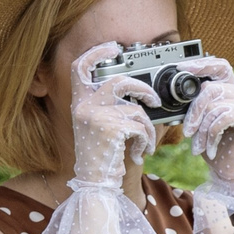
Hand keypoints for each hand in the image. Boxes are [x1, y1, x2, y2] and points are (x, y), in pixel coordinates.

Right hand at [67, 41, 157, 192]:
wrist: (99, 186)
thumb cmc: (106, 158)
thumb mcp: (104, 128)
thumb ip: (116, 106)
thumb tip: (145, 90)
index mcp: (80, 104)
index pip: (79, 68)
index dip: (95, 53)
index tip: (112, 47)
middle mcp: (83, 107)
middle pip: (119, 82)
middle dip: (143, 89)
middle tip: (153, 100)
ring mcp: (95, 116)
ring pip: (136, 108)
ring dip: (148, 127)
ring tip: (145, 141)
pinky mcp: (110, 128)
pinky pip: (140, 124)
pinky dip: (146, 140)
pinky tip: (140, 152)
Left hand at [184, 58, 233, 224]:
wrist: (233, 175)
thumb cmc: (216, 150)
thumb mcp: (200, 125)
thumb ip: (194, 108)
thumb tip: (174, 99)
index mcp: (229, 91)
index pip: (219, 66)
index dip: (201, 64)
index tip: (181, 68)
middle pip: (211, 88)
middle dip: (193, 110)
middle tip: (186, 130)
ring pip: (215, 105)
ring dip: (201, 128)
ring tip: (196, 146)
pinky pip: (224, 117)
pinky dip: (211, 135)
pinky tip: (208, 149)